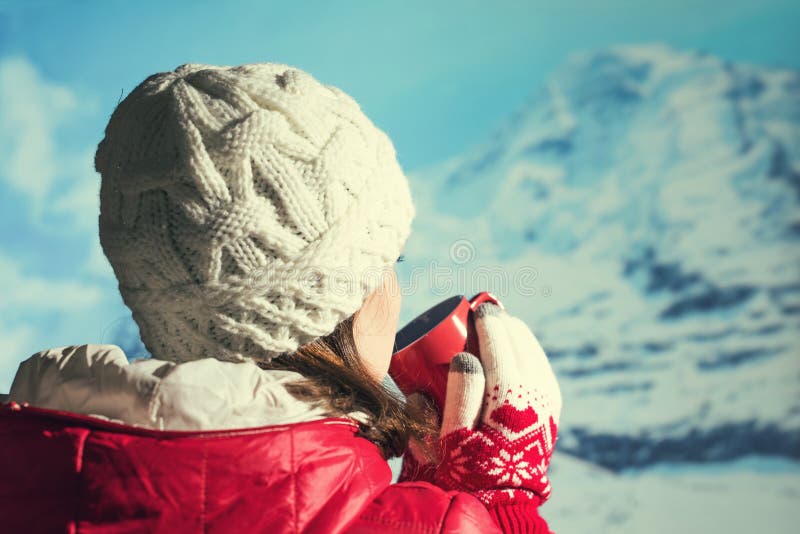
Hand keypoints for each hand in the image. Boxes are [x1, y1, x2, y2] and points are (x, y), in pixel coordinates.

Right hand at [401, 302, 561, 507]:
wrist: (506, 494)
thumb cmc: (471, 467)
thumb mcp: (454, 436)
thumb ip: (459, 394)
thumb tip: (465, 355)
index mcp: (509, 395)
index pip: (500, 342)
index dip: (487, 321)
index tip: (474, 309)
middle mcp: (535, 390)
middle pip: (519, 339)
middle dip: (501, 322)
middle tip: (481, 316)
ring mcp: (548, 396)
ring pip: (534, 348)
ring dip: (515, 333)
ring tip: (496, 326)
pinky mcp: (553, 403)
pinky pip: (540, 362)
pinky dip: (527, 347)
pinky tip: (514, 346)